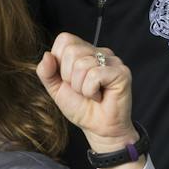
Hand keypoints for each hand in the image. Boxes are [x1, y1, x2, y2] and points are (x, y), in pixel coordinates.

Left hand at [36, 34, 135, 149]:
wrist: (98, 128)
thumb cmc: (80, 107)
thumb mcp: (55, 88)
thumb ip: (46, 72)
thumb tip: (47, 55)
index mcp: (84, 51)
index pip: (64, 39)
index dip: (60, 62)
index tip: (68, 79)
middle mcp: (99, 52)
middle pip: (72, 51)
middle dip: (69, 77)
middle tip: (81, 89)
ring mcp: (112, 61)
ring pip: (82, 65)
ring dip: (80, 87)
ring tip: (91, 94)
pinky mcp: (122, 73)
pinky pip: (95, 75)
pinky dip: (91, 91)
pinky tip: (100, 96)